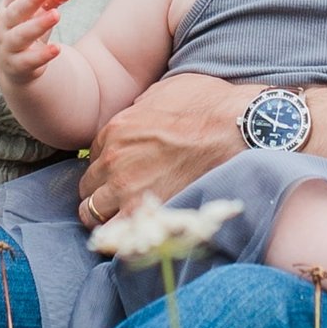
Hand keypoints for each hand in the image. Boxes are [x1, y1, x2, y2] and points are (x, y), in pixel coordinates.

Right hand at [0, 0, 72, 84]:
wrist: (14, 67)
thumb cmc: (27, 31)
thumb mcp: (40, 14)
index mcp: (6, 10)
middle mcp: (4, 28)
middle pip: (14, 12)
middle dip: (30, 0)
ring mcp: (8, 47)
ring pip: (21, 35)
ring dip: (38, 24)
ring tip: (56, 15)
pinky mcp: (18, 66)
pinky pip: (29, 60)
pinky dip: (42, 54)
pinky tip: (57, 48)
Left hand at [76, 74, 248, 226]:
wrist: (236, 129)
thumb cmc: (208, 105)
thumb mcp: (165, 91)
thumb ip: (142, 107)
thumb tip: (141, 113)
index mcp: (115, 129)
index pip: (96, 157)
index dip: (110, 166)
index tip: (124, 173)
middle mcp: (113, 159)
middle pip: (90, 185)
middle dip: (103, 191)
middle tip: (123, 198)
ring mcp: (125, 187)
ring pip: (92, 212)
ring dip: (105, 215)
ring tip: (124, 219)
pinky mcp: (143, 211)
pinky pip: (114, 233)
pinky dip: (119, 236)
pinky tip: (132, 233)